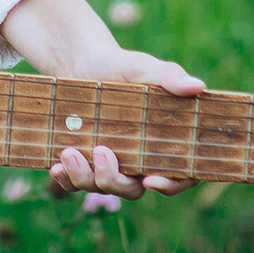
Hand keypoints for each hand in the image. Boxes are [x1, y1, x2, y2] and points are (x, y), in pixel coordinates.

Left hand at [0, 0, 203, 198]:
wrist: (80, 62)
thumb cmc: (120, 66)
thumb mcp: (142, 66)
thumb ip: (168, 77)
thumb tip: (197, 86)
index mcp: (164, 144)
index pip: (179, 176)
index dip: (171, 185)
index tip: (152, 181)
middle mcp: (138, 161)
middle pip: (133, 190)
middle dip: (115, 181)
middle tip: (102, 152)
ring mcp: (109, 166)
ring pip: (102, 188)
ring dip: (85, 177)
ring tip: (69, 152)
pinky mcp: (83, 164)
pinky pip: (75, 184)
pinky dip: (66, 180)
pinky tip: (55, 165)